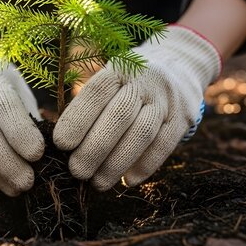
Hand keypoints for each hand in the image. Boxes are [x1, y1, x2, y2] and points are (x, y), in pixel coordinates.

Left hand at [53, 25, 221, 190]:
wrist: (180, 63)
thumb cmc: (130, 80)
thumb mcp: (111, 78)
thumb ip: (91, 104)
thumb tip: (62, 144)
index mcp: (119, 68)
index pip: (96, 92)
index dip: (77, 118)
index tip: (60, 144)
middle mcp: (145, 80)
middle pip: (119, 116)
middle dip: (94, 148)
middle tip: (76, 171)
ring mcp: (167, 99)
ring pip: (142, 134)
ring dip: (117, 163)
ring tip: (98, 183)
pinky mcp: (184, 117)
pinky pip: (165, 146)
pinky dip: (145, 166)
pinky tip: (127, 181)